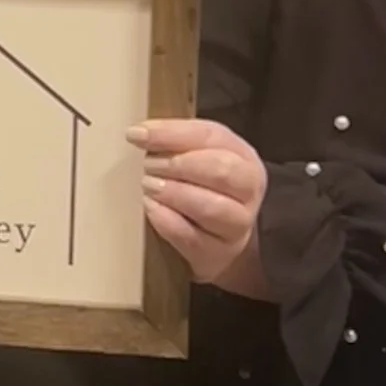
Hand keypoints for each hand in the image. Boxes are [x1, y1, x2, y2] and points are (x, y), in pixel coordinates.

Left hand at [130, 119, 269, 296]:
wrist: (218, 237)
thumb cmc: (203, 187)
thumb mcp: (197, 158)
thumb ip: (174, 141)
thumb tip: (138, 133)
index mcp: (243, 157)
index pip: (210, 136)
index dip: (171, 133)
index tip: (137, 134)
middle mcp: (248, 190)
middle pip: (219, 169)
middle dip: (177, 164)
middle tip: (147, 165)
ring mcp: (237, 224)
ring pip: (210, 206)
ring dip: (173, 193)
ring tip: (147, 186)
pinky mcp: (218, 252)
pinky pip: (191, 236)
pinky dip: (166, 220)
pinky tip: (151, 209)